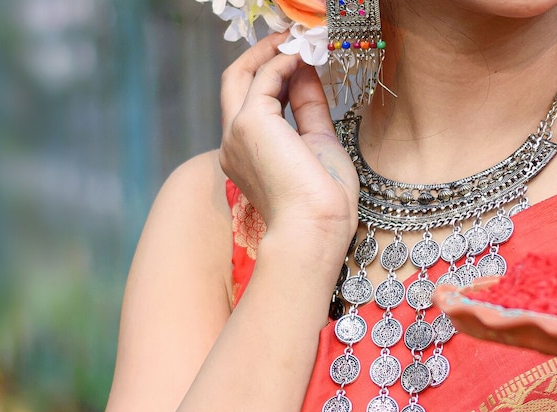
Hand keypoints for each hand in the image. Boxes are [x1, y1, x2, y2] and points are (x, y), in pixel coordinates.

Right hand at [219, 33, 358, 238]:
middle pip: (235, 83)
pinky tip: (305, 57)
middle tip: (293, 40)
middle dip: (262, 56)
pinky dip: (284, 62)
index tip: (302, 61)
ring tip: (301, 39)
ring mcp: (236, 132)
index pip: (256, 104)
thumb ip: (310, 109)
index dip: (278, 78)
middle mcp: (233, 143)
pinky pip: (265, 78)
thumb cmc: (323, 202)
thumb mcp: (318, 145)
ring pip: (242, 75)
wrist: (316, 227)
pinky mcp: (250, 122)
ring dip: (272, 52)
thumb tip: (307, 73)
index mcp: (248, 155)